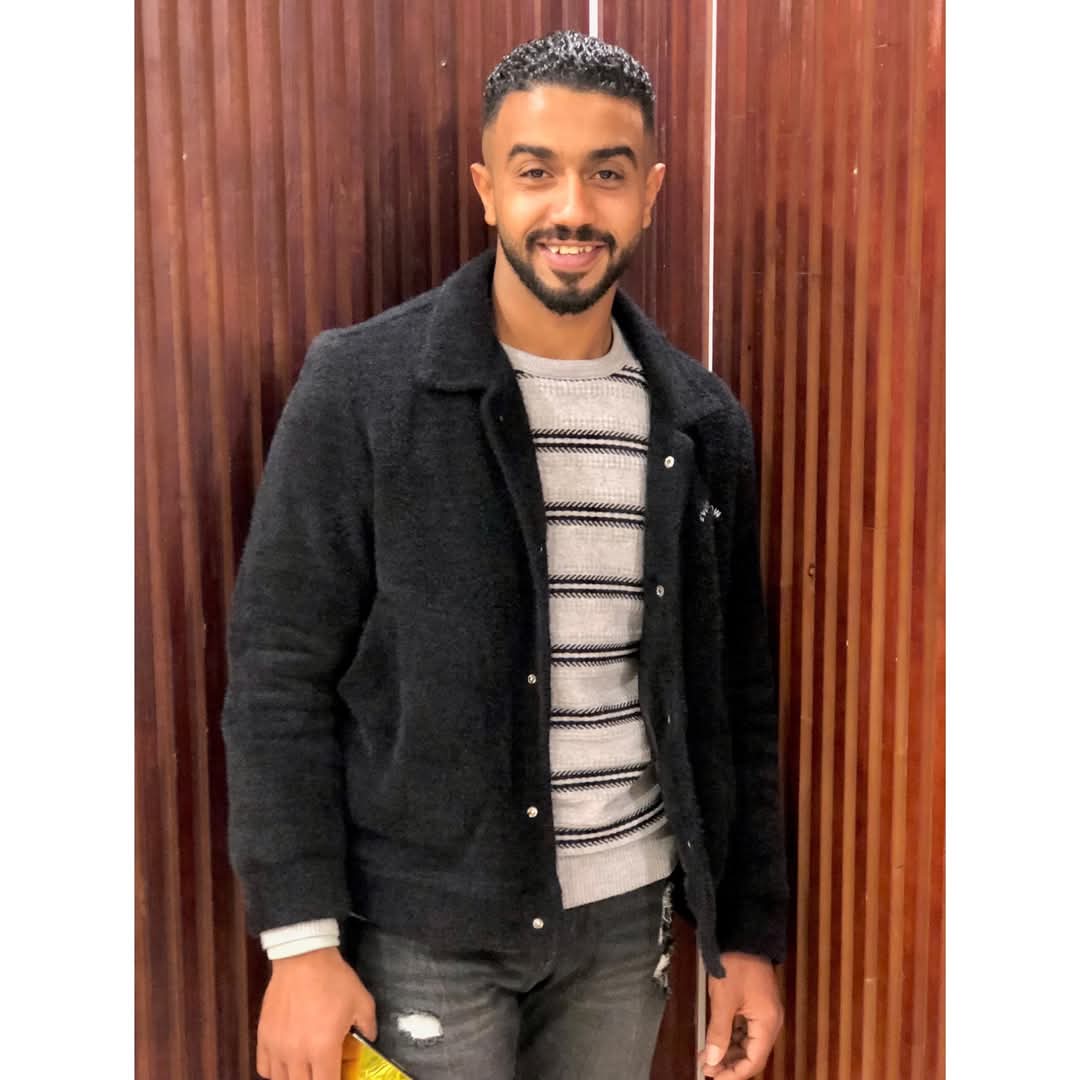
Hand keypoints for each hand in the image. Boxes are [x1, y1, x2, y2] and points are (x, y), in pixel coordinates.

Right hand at [256, 946, 377, 1079]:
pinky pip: (264, 1068)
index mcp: (323, 1049)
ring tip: (306, 1069)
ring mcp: (277, 1047)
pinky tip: (286, 1061)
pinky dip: (275, 1071)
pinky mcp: (263, 1037)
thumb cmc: (334, 979)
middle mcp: (297, 1055)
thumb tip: (370, 1039)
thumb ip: (368, 1026)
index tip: (340, 1076)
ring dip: (296, 1078)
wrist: (303, 956)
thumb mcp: (362, 1001)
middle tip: (324, 1070)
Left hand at [697, 953, 782, 1077]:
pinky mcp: (756, 1005)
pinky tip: (714, 1042)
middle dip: (730, 1065)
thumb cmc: (734, 964)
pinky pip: (745, 1029)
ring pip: (748, 1043)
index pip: (754, 1061)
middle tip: (707, 1070)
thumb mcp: (723, 1000)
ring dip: (728, 1052)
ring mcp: (764, 1013)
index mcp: (768, 1023)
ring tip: (706, 1059)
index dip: (734, 1074)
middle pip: (752, 1054)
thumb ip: (718, 1033)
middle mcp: (770, 1021)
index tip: (714, 1078)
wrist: (742, 934)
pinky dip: (730, 1038)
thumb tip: (713, 1061)